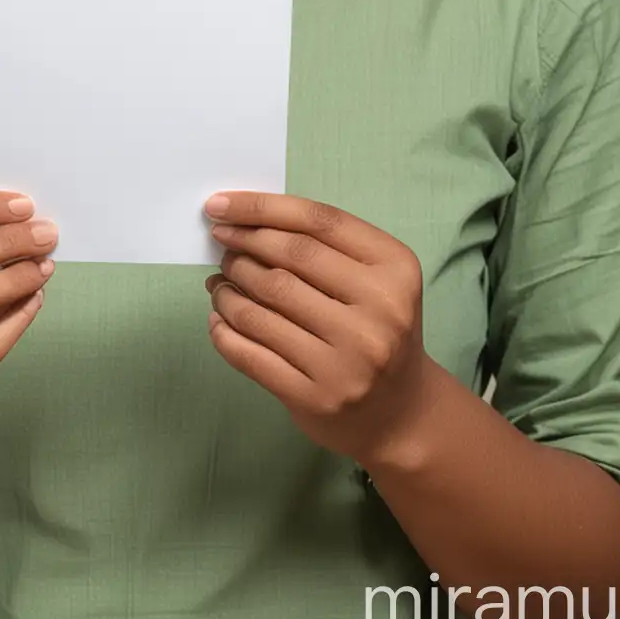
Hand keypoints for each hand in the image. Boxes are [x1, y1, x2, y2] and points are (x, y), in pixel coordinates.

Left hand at [202, 191, 434, 471]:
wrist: (401, 413)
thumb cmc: (376, 329)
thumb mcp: (374, 278)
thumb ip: (323, 246)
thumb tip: (243, 221)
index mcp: (395, 269)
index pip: (318, 221)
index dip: (262, 207)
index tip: (219, 205)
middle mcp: (379, 312)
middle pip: (289, 258)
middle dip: (243, 245)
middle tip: (222, 244)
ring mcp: (348, 360)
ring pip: (263, 306)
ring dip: (227, 289)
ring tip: (219, 283)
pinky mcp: (316, 397)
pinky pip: (250, 354)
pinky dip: (223, 331)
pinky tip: (218, 320)